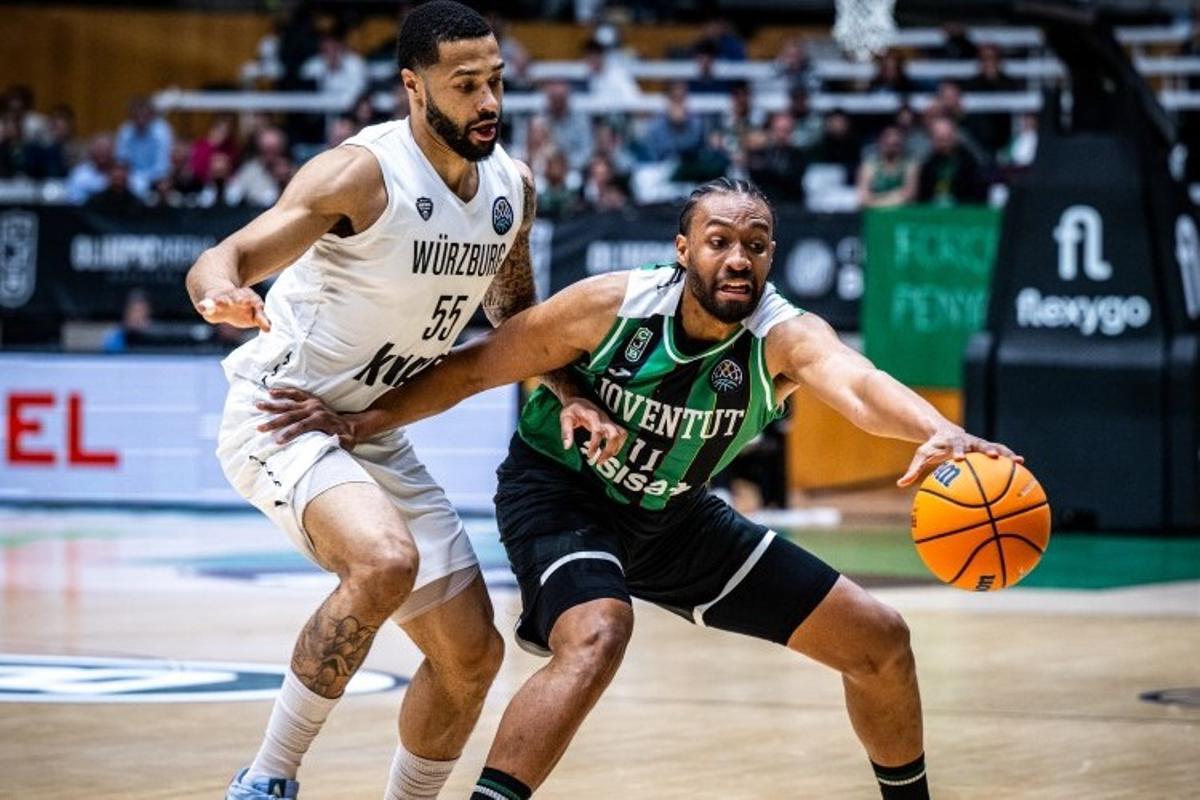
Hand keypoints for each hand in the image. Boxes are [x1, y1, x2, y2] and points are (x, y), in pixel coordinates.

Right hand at [197, 288, 270, 331]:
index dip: (257, 304)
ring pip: (222, 298)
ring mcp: (221, 298)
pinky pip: (206, 304)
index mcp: (248, 298)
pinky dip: (204, 306)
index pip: (255, 301)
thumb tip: (268, 329)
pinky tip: (202, 308)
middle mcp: (235, 296)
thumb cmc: (240, 306)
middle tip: (241, 300)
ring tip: (219, 302)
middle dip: (240, 297)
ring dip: (221, 301)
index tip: (259, 306)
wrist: (217, 292)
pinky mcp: (209, 303)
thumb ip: (261, 319)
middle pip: (238, 296)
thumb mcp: (253, 312)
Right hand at [255, 388, 356, 447]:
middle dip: (275, 421)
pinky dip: (283, 392)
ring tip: (258, 406)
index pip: (302, 426)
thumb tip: (334, 441)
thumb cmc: (346, 437)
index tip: (278, 441)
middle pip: (291, 415)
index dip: (290, 433)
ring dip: (273, 405)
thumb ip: (341, 442)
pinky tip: (270, 392)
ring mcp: (311, 403)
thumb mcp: (347, 442)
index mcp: (321, 420)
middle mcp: (315, 409)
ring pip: (289, 403)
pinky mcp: (310, 399)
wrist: (350, 425)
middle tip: (260, 428)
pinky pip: (295, 393)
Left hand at [559, 397, 626, 464]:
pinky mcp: (611, 424)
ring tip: (604, 458)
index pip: (598, 431)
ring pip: (621, 434)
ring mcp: (609, 421)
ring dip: (616, 448)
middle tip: (599, 462)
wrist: (579, 400)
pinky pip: (621, 434)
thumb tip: (567, 447)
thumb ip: (566, 432)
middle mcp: (604, 418)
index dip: (595, 445)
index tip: (590, 456)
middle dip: (609, 450)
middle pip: (615, 434)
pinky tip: (609, 452)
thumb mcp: (565, 418)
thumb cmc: (572, 409)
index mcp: (593, 416)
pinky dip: (618, 445)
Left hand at [897, 427, 1021, 486]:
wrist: (944, 432)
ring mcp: (978, 444)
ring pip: (995, 447)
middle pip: (978, 443)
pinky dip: (1010, 459)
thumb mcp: (922, 455)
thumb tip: (900, 484)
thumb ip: (913, 469)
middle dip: (986, 449)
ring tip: (1019, 461)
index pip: (954, 445)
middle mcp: (967, 441)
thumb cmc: (932, 446)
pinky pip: (1001, 453)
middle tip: (994, 457)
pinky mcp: (986, 448)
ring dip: (1006, 454)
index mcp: (951, 442)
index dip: (957, 451)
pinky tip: (1023, 469)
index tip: (960, 459)